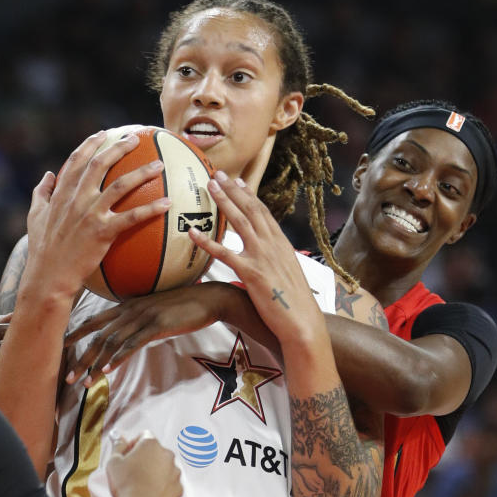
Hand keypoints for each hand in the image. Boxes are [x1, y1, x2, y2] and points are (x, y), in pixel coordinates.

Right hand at [21, 131, 171, 301]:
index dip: (90, 144)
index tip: (102, 134)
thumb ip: (41, 193)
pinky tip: (167, 203)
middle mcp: (76, 199)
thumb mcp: (35, 217)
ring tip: (159, 164)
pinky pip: (132, 217)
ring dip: (142, 172)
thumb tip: (48, 175)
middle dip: (119, 147)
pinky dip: (151, 208)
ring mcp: (90, 214)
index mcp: (61, 194)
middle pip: (101, 164)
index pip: (76, 161)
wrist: (48, 276)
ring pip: (121, 185)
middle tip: (135, 139)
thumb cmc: (42, 250)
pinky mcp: (103, 232)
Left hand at [63, 282, 236, 386]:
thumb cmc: (183, 306)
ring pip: (112, 342)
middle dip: (80, 357)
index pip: (94, 320)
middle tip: (67, 377)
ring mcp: (143, 316)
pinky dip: (119, 358)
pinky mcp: (158, 325)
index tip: (60, 349)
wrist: (209, 299)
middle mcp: (130, 310)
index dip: (76, 334)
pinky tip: (109, 370)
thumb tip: (123, 336)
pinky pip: (133, 343)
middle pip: (98, 335)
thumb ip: (136, 321)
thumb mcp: (154, 311)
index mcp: (127, 306)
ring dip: (96, 364)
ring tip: (85, 382)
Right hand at [107, 431, 181, 496]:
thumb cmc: (127, 486)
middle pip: (155, 452)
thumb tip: (119, 440)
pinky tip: (149, 493)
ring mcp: (175, 472)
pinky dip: (162, 487)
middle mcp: (167, 455)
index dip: (133, 445)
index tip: (127, 454)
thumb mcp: (113, 462)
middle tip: (131, 471)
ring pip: (164, 468)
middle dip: (144, 459)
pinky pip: (170, 484)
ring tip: (140, 484)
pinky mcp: (178, 488)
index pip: (143, 436)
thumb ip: (118, 446)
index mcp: (151, 444)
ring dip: (154, 472)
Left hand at [190, 172, 323, 346]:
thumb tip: (267, 258)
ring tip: (209, 187)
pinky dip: (207, 241)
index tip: (238, 181)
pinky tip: (193, 232)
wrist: (302, 322)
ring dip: (223, 202)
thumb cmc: (294, 304)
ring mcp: (262, 256)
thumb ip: (276, 261)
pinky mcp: (250, 272)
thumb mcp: (288, 274)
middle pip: (250, 209)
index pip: (263, 212)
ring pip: (239, 222)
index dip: (249, 195)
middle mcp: (272, 244)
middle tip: (218, 174)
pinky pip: (224, 253)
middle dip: (233, 190)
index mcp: (281, 244)